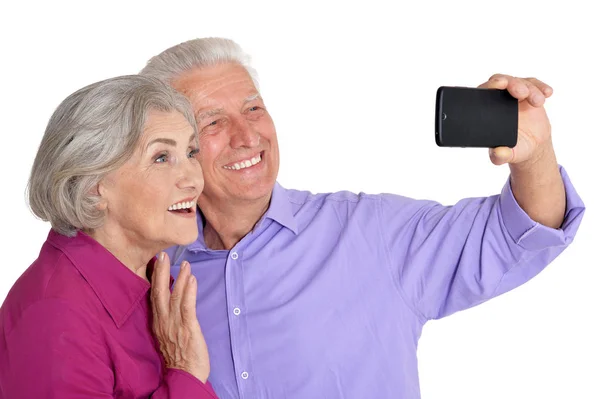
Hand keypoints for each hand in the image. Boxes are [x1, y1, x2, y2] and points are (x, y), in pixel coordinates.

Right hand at [151, 252, 209, 382]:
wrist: (184, 376)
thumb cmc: (179, 357)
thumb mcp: (167, 335)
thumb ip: (167, 319)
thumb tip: (171, 303)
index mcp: (158, 322)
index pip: (153, 296)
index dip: (154, 279)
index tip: (155, 262)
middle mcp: (163, 321)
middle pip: (159, 292)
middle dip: (160, 272)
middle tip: (162, 254)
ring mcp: (174, 324)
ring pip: (175, 296)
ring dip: (179, 277)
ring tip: (184, 262)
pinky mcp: (188, 328)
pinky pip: (187, 306)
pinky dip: (189, 291)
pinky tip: (191, 279)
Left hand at [478, 74, 553, 165]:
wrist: (532, 146)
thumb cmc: (515, 148)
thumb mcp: (508, 154)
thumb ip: (500, 156)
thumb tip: (498, 154)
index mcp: (488, 110)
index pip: (484, 92)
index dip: (490, 86)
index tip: (500, 85)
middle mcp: (499, 99)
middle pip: (503, 81)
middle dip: (513, 84)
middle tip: (522, 93)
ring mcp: (515, 95)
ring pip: (521, 82)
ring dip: (531, 89)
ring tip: (539, 102)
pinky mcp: (530, 94)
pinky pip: (535, 85)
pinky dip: (541, 87)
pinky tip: (548, 93)